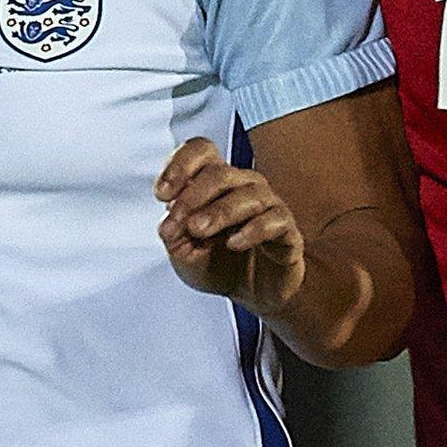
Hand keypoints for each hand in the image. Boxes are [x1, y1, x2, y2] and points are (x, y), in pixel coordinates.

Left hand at [154, 138, 305, 317]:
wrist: (252, 295)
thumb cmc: (218, 265)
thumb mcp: (184, 253)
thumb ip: (174, 234)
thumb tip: (169, 221)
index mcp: (214, 183)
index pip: (201, 151)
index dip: (180, 165)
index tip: (161, 194)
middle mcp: (242, 185)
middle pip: (220, 172)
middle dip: (193, 196)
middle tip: (180, 221)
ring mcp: (267, 204)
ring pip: (247, 194)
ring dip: (219, 212)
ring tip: (199, 230)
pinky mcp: (286, 229)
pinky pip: (274, 219)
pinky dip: (252, 230)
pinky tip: (234, 243)